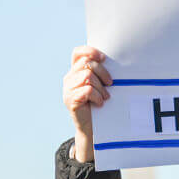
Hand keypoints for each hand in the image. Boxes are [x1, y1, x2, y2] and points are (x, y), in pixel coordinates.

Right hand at [62, 46, 111, 162]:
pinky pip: (87, 90)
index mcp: (76, 71)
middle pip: (87, 64)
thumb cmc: (100, 103)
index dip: (90, 51)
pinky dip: (97, 96)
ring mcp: (68, 89)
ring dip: (100, 87)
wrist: (93, 127)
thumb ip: (100, 72)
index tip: (103, 58)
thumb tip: (111, 60)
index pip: (78, 53)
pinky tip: (100, 103)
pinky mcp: (70, 100)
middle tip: (110, 83)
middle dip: (102, 72)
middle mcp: (69, 78)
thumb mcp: (101, 84)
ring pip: (87, 76)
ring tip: (105, 96)